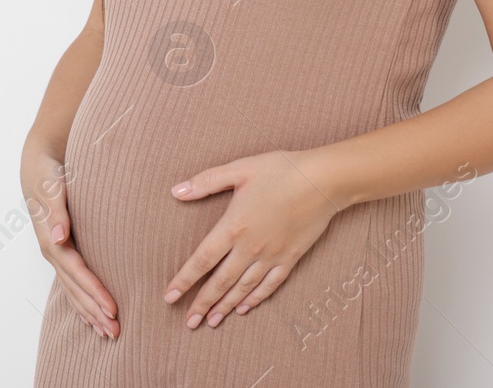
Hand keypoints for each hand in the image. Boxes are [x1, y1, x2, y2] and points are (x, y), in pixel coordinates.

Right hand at [22, 145, 118, 339]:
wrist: (38, 165)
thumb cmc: (48, 175)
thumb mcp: (51, 187)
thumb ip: (55, 211)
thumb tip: (59, 237)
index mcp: (51, 239)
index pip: (77, 272)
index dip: (94, 292)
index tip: (112, 309)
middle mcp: (52, 250)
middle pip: (75, 288)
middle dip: (94, 311)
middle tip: (115, 332)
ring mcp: (55, 253)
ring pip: (73, 290)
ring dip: (89, 313)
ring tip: (107, 332)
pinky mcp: (61, 251)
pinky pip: (71, 283)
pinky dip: (80, 302)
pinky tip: (90, 317)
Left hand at [162, 148, 342, 328]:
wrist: (323, 181)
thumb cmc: (279, 170)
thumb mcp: (239, 169)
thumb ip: (206, 182)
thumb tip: (176, 191)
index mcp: (233, 227)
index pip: (202, 260)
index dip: (184, 280)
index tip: (169, 297)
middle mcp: (250, 247)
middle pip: (220, 282)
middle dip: (202, 303)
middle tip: (189, 323)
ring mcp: (271, 256)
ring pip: (243, 288)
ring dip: (225, 306)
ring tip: (211, 322)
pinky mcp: (290, 259)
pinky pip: (269, 285)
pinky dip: (255, 299)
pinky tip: (244, 309)